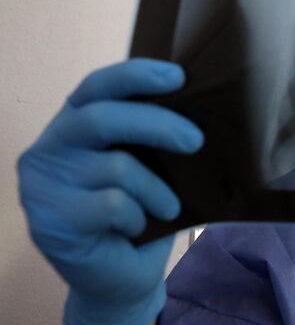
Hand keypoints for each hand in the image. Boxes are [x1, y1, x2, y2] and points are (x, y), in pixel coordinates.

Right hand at [17, 59, 203, 324]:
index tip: (178, 77)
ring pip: (116, 167)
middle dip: (158, 125)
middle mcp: (48, 148)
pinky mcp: (49, 222)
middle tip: (196, 141)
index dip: (135, 75)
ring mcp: (41, 186)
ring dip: (157, 189)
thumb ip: (151, 134)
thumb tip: (199, 107)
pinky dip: (139, 215)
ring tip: (168, 206)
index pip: (96, 85)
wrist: (121, 274)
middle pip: (102, 119)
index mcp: (72, 123)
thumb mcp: (147, 162)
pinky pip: (113, 205)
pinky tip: (137, 227)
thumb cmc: (140, 208)